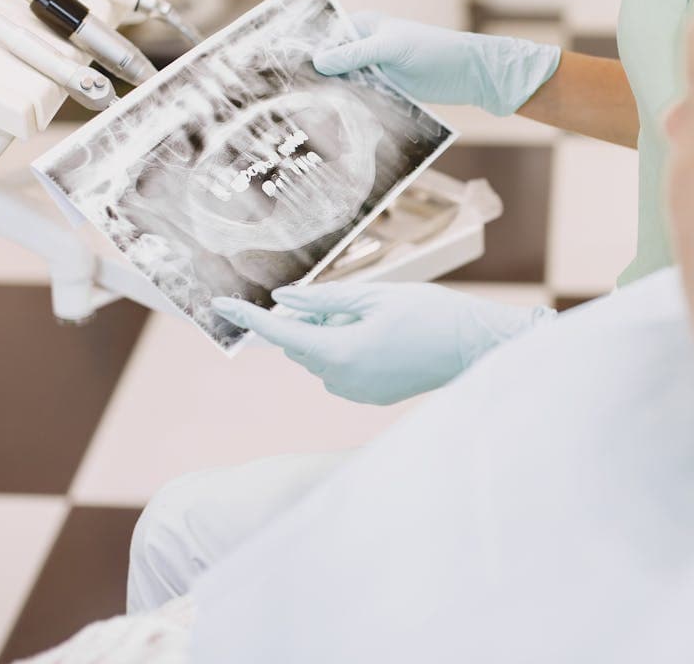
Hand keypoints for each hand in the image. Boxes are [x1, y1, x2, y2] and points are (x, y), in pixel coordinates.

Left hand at [212, 282, 556, 404]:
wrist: (472, 346)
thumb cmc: (427, 313)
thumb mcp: (372, 296)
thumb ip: (322, 301)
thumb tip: (282, 303)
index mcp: (339, 352)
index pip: (281, 334)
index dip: (249, 320)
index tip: (221, 307)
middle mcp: (341, 380)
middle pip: (301, 346)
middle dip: (311, 321)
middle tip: (349, 301)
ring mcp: (356, 393)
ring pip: (322, 358)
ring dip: (332, 335)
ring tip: (376, 318)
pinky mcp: (371, 398)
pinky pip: (342, 371)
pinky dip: (348, 351)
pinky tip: (384, 338)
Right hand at [312, 12, 561, 116]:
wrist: (466, 74)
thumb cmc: (432, 50)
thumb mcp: (390, 49)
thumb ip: (354, 54)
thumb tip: (319, 62)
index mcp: (362, 26)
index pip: (325, 37)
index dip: (306, 52)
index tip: (284, 68)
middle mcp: (363, 46)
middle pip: (330, 62)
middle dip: (315, 77)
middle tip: (288, 95)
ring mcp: (372, 70)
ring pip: (343, 83)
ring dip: (331, 95)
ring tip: (305, 111)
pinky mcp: (382, 91)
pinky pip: (359, 98)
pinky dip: (348, 106)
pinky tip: (333, 120)